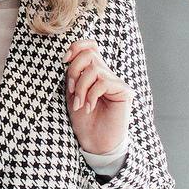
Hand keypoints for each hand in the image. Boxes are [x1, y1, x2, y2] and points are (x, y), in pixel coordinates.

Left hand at [63, 37, 132, 152]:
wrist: (95, 143)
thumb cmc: (83, 120)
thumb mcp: (72, 94)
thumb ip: (72, 75)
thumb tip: (68, 56)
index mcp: (93, 73)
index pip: (90, 46)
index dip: (76, 47)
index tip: (64, 60)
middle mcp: (106, 74)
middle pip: (89, 54)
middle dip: (74, 71)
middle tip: (71, 91)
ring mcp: (116, 82)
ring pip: (94, 69)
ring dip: (81, 87)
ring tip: (80, 104)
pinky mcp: (124, 91)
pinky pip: (103, 82)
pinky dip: (92, 95)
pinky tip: (90, 108)